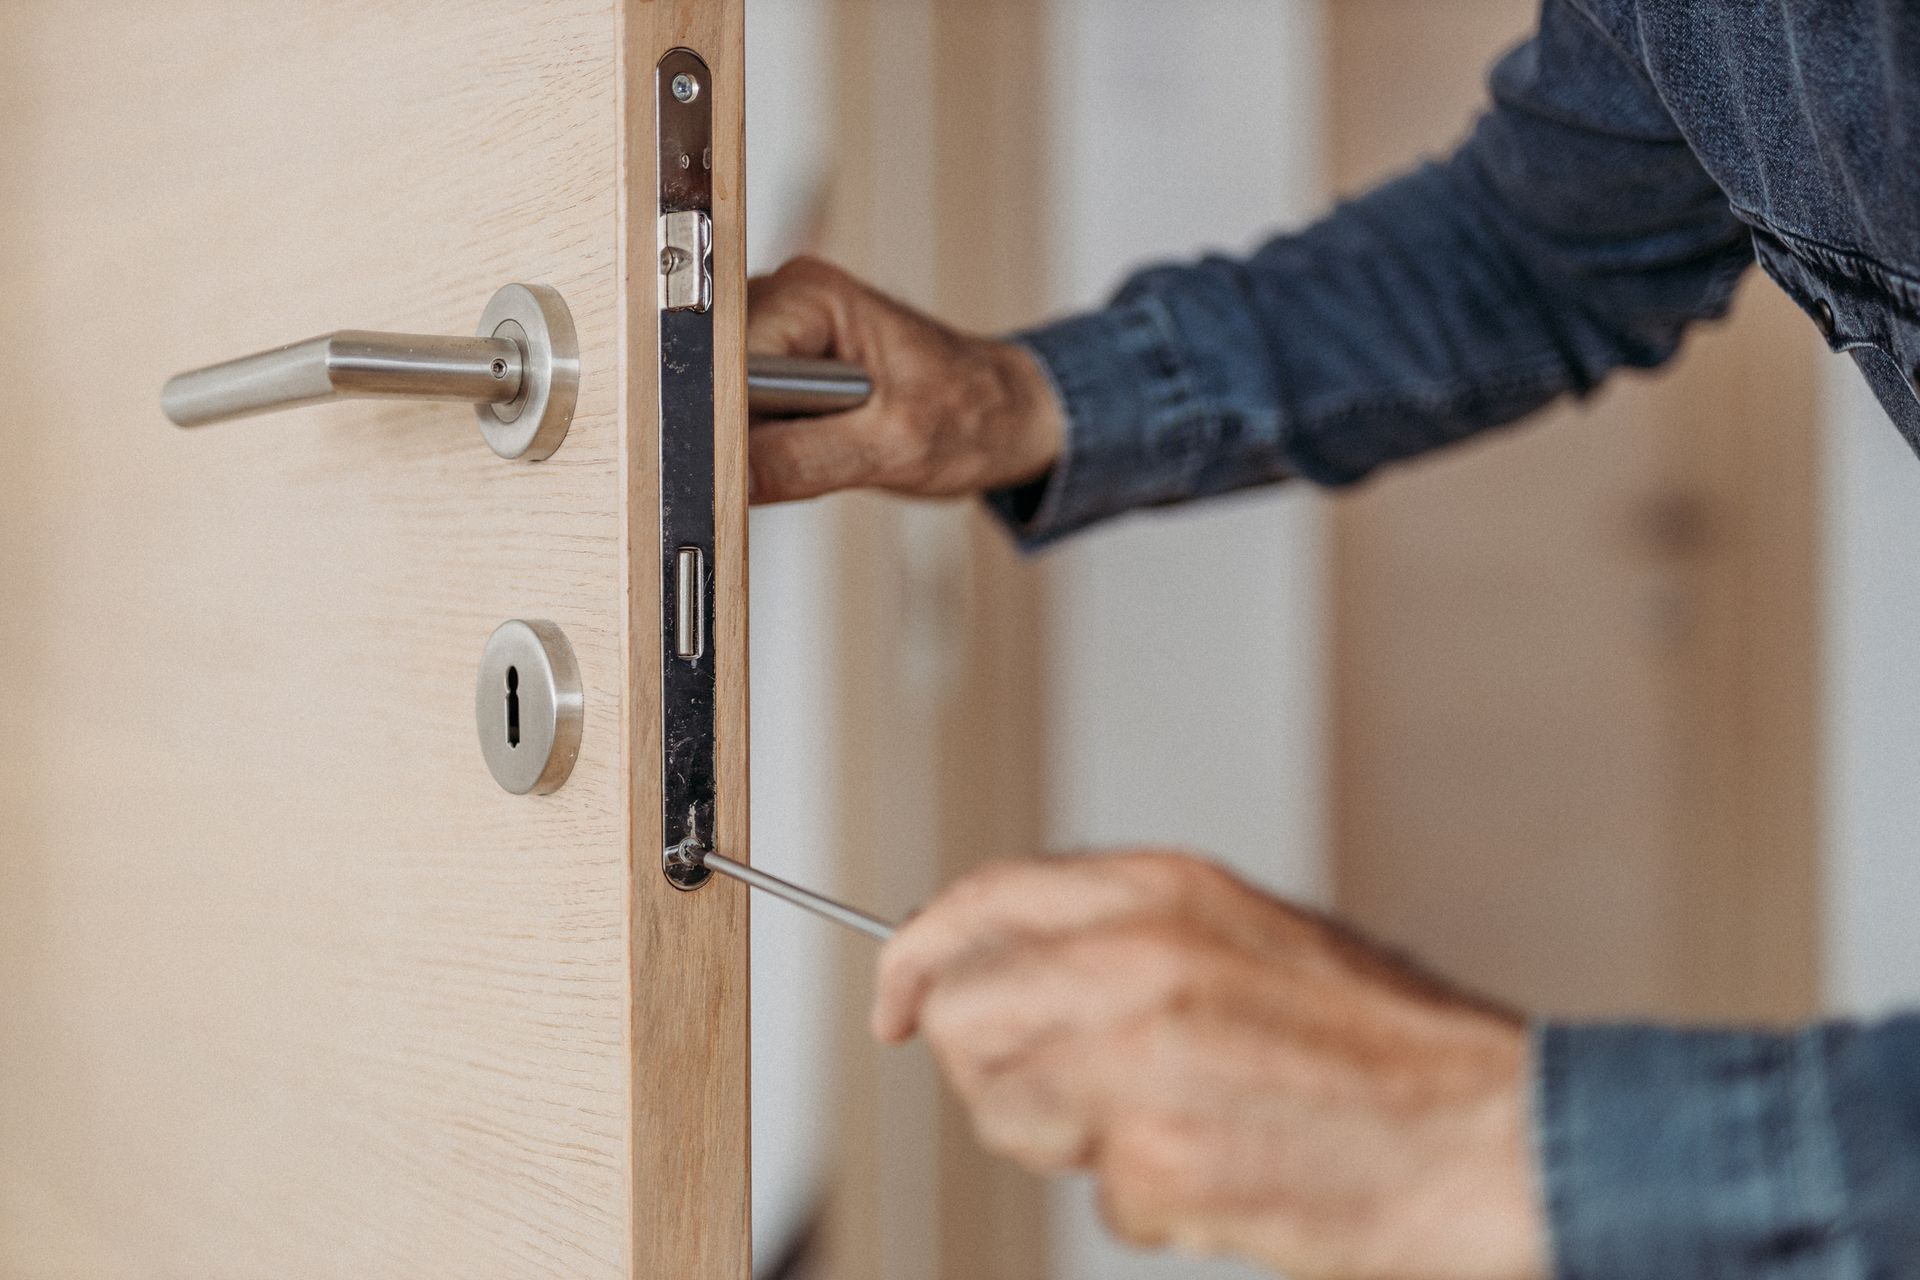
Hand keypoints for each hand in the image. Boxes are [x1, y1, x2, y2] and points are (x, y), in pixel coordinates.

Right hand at [746, 257, 1065, 502]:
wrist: (1003, 415)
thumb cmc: (971, 415)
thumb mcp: (893, 447)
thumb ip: (802, 460)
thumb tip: (727, 478)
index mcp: (811, 296)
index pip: (721, 356)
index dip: (718, 417)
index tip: (728, 468)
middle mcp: (784, 301)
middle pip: (710, 375)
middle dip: (732, 432)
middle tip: (793, 461)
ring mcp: (779, 333)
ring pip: (720, 400)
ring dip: (749, 442)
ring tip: (819, 450)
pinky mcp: (781, 368)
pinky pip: (742, 412)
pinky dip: (762, 445)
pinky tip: (807, 448)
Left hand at [873, 851, 1547, 1279]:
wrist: (1488, 1133)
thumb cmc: (1380, 1042)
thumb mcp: (1249, 937)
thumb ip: (1123, 939)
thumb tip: (1007, 969)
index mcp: (1163, 891)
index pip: (979, 903)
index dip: (917, 958)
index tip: (895, 1005)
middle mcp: (1135, 961)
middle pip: (963, 1017)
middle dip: (990, 1067)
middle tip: (1063, 1095)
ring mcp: (1140, 1062)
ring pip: (1008, 1112)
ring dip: (1068, 1138)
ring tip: (1177, 1126)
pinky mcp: (1158, 1161)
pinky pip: (1095, 1193)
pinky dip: (1145, 1199)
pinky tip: (1225, 1170)